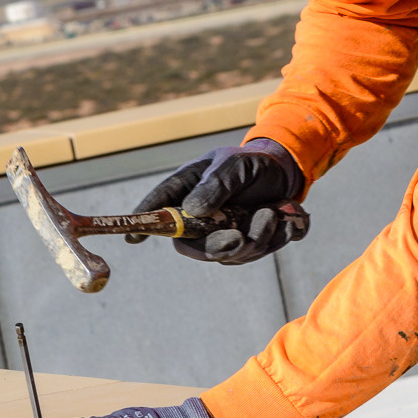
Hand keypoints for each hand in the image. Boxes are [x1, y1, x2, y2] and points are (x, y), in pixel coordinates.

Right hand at [134, 139, 308, 264]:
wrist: (285, 172)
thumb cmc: (251, 163)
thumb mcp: (235, 164)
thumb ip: (216, 184)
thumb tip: (192, 211)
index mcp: (186, 192)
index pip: (158, 210)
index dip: (144, 225)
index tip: (131, 239)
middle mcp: (198, 219)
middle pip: (193, 246)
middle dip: (219, 247)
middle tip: (240, 238)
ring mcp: (221, 235)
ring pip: (230, 254)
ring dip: (257, 236)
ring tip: (273, 212)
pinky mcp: (246, 246)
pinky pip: (256, 254)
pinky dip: (274, 239)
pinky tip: (285, 220)